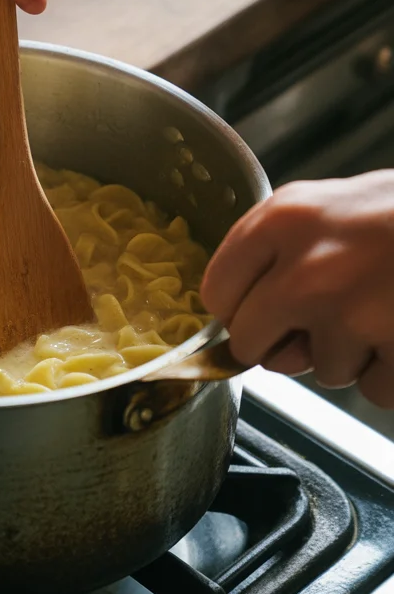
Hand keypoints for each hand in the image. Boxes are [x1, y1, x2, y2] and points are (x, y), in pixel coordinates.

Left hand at [200, 172, 393, 407]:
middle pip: (251, 342)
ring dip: (351, 353)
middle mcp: (307, 269)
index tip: (256, 309)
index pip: (216, 292)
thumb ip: (281, 251)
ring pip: (322, 369)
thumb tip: (249, 316)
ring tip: (385, 305)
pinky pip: (376, 390)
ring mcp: (352, 315)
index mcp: (282, 220)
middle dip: (283, 341)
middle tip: (323, 317)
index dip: (238, 307)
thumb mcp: (332, 203)